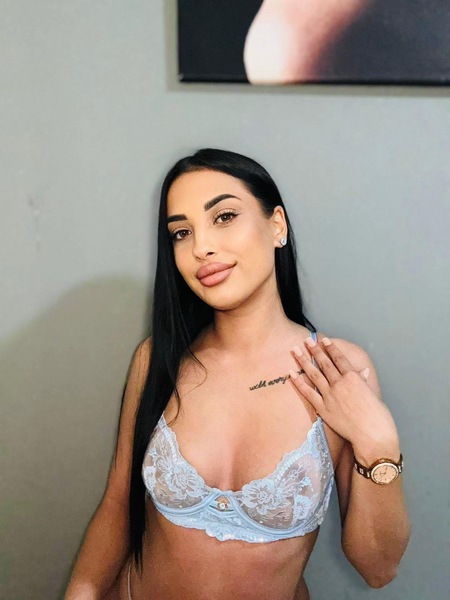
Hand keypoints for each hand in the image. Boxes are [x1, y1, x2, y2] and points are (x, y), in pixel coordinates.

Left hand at [289, 336, 398, 458]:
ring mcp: (330, 395)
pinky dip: (299, 382)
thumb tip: (362, 372)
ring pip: (314, 374)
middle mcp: (340, 383)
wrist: (372, 435)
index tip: (323, 339)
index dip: (330, 348)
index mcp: (353, 378)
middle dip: (314, 350)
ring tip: (295, 350)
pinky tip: (291, 373)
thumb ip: (363, 382)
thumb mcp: (372, 394)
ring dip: (303, 361)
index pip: (339, 358)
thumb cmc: (377, 416)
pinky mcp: (323, 408)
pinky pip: (308, 393)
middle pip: (324, 363)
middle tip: (306, 340)